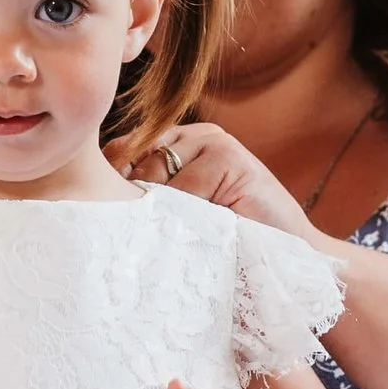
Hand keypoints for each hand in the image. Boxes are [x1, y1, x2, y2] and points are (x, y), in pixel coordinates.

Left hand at [130, 123, 314, 239]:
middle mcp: (196, 135)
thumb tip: (97, 198)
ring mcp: (216, 141)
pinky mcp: (232, 156)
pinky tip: (208, 227)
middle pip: (136, 159)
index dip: (113, 182)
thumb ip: (151, 196)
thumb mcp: (183, 213)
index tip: (112, 214)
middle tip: (155, 229)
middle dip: (137, 199)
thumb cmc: (231, 238)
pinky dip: (188, 214)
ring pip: (157, 172)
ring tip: (185, 230)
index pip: (123, 150)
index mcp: (179, 142)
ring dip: (164, 210)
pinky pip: (185, 188)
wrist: (290, 252)